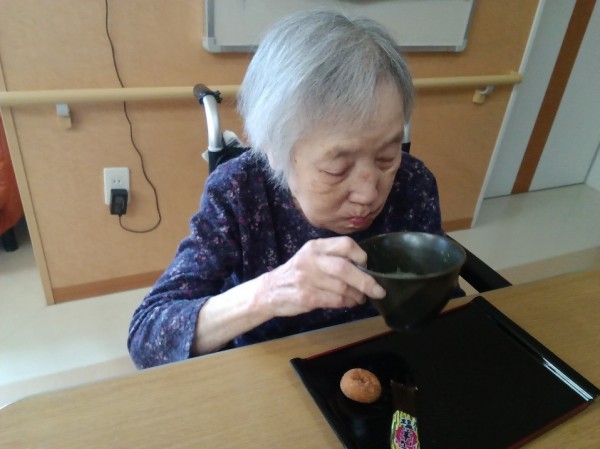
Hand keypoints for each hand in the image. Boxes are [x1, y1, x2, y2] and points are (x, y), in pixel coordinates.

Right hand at [259, 237, 385, 316]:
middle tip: (378, 290)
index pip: (345, 244)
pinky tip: (350, 303)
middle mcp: (311, 260)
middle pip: (345, 268)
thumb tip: (364, 267)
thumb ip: (332, 257)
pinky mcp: (307, 297)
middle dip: (366, 281)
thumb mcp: (310, 257)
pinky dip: (348, 303)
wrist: (269, 291)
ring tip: (361, 298)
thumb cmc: (297, 273)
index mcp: (315, 247)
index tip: (366, 265)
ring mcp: (308, 279)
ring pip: (343, 288)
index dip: (360, 255)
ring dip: (358, 295)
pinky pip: (336, 300)